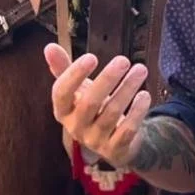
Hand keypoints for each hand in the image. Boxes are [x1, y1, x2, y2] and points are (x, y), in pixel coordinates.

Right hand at [44, 44, 151, 166]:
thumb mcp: (79, 89)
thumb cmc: (93, 108)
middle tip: (124, 60)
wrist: (113, 141)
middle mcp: (76, 127)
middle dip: (107, 79)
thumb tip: (49, 46)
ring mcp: (95, 141)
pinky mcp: (115, 149)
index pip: (61, 93)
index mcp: (63, 111)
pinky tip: (145, 94)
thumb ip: (64, 69)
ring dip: (127, 89)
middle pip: (89, 103)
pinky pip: (127, 130)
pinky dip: (137, 112)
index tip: (92, 56)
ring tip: (141, 69)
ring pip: (112, 113)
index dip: (74, 75)